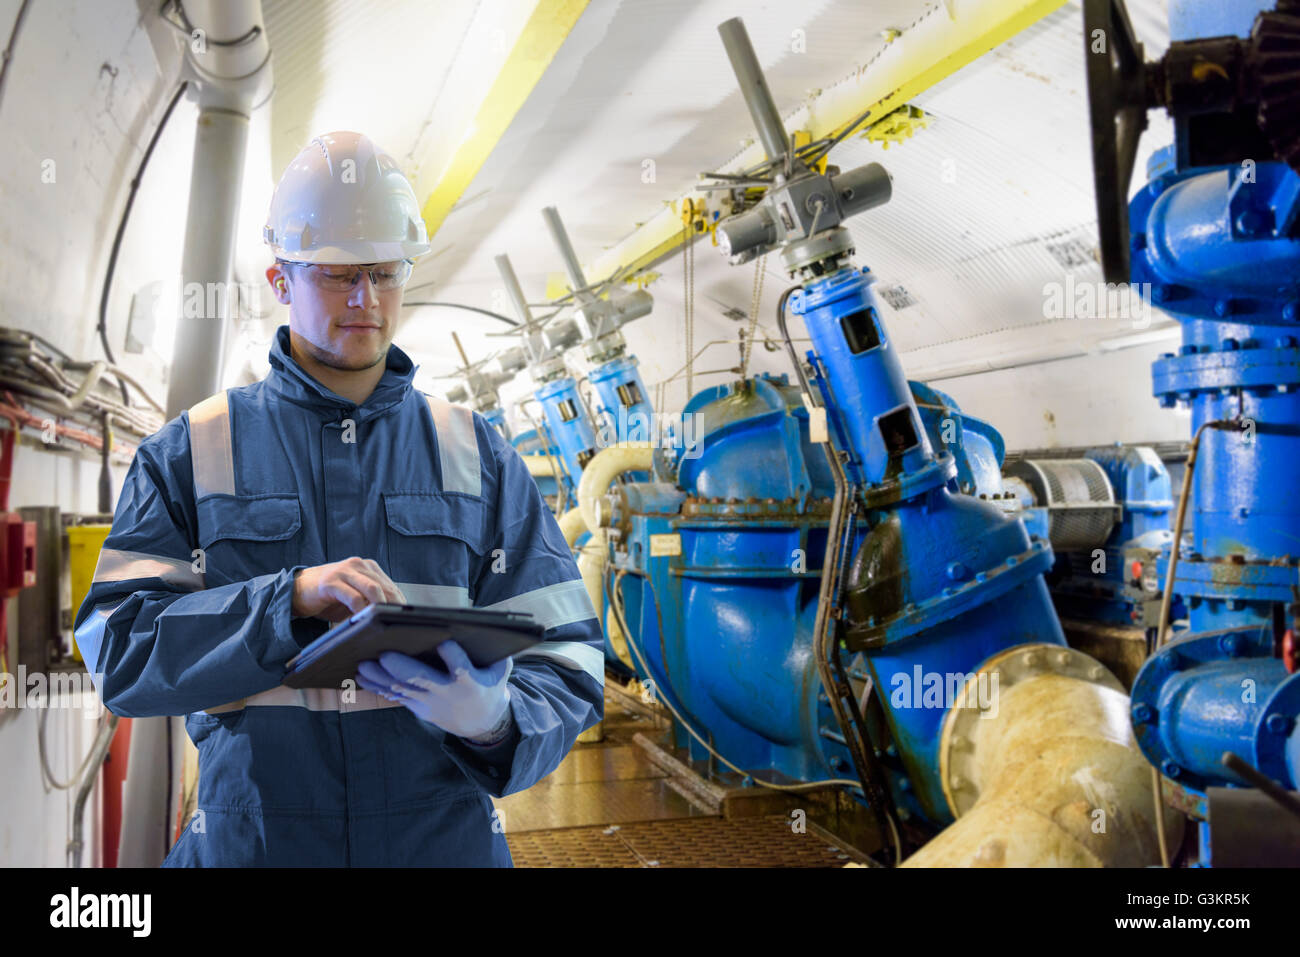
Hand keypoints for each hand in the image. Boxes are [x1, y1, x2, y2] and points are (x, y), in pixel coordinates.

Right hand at [291, 557, 405, 621]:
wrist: (298, 589)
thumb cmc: (329, 595)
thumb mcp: (354, 596)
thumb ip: (371, 601)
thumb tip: (391, 616)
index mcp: (368, 567)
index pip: (391, 586)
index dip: (399, 603)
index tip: (403, 619)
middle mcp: (358, 565)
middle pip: (385, 587)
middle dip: (393, 606)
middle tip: (396, 623)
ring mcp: (344, 571)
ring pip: (372, 589)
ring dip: (380, 607)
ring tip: (382, 621)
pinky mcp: (331, 582)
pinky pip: (353, 597)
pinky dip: (360, 609)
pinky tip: (361, 618)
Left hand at [356, 642, 511, 738]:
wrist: (482, 722)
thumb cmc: (489, 684)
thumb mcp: (499, 668)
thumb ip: (494, 650)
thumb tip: (481, 626)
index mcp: (471, 681)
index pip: (461, 666)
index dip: (453, 655)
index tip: (444, 643)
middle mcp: (448, 693)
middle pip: (423, 680)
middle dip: (402, 668)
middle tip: (384, 654)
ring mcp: (431, 703)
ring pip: (403, 688)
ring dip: (380, 678)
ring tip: (362, 665)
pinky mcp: (420, 709)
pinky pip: (397, 696)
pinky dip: (378, 686)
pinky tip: (362, 677)